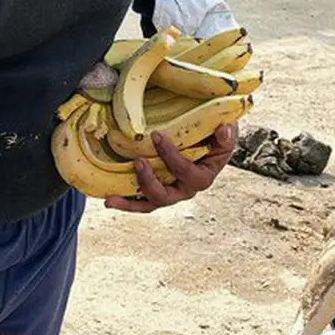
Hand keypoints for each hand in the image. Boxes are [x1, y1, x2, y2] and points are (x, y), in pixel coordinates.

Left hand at [105, 124, 237, 213]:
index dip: (172, 157)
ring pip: (149, 204)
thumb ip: (225, 135)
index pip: (187, 172)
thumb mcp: (224, 134)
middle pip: (166, 196)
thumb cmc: (214, 135)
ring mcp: (169, 193)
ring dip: (129, 203)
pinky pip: (140, 201)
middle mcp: (185, 190)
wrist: (206, 139)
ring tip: (111, 199)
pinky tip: (109, 200)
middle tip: (137, 162)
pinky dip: (125, 202)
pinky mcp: (155, 191)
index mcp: (202, 177)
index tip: (158, 136)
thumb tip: (224, 130)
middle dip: (149, 181)